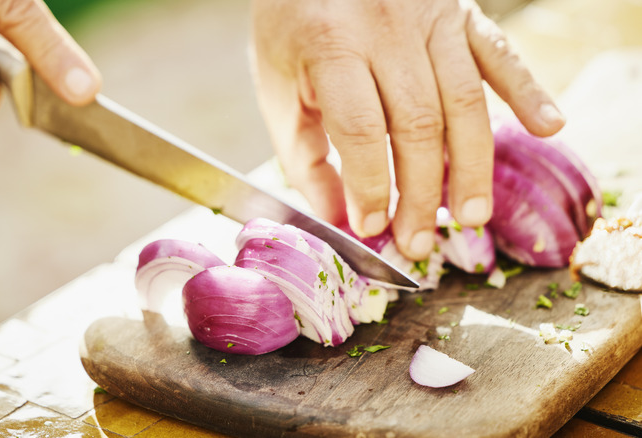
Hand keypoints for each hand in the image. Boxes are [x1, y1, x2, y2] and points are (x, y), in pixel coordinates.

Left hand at [250, 0, 564, 259]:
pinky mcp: (461, 12)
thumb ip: (303, 157)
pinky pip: (500, 53)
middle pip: (418, 124)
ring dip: (472, 166)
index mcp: (331, 46)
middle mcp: (387, 29)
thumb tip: (337, 219)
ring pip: (464, 101)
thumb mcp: (277, 89)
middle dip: (421, 193)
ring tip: (472, 215)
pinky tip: (548, 127)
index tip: (372, 227)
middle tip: (419, 241)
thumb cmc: (294, 27)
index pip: (360, 130)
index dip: (370, 186)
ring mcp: (431, 17)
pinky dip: (529, 90)